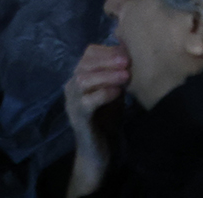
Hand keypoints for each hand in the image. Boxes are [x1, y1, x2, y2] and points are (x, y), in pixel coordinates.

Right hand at [63, 44, 129, 197]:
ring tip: (125, 76)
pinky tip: (117, 92)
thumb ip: (118, 76)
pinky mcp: (78, 118)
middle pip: (84, 64)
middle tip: (127, 60)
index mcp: (80, 77)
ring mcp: (72, 102)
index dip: (107, 51)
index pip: (88, 54)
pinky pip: (87, 102)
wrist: (98, 151)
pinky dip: (103, 94)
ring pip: (83, 80)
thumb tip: (130, 55)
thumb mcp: (114, 92)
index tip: (126, 51)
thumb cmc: (107, 119)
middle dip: (107, 60)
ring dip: (106, 75)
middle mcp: (72, 87)